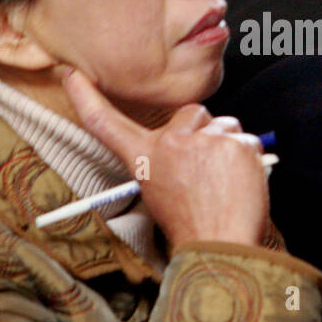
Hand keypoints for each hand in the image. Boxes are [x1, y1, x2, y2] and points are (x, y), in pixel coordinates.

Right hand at [61, 67, 268, 251]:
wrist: (220, 246)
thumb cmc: (192, 225)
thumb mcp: (157, 193)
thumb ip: (164, 161)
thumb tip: (186, 143)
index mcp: (145, 157)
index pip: (107, 123)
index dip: (86, 97)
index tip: (72, 75)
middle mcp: (171, 143)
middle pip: (191, 112)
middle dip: (202, 130)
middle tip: (206, 166)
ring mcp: (204, 140)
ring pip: (225, 124)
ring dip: (227, 143)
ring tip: (224, 178)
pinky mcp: (235, 143)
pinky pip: (248, 140)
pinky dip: (249, 157)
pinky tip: (241, 181)